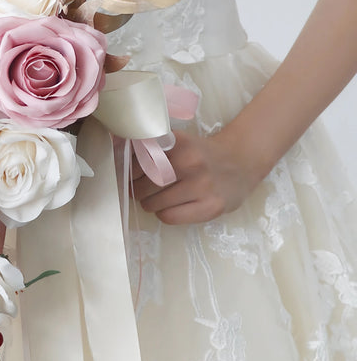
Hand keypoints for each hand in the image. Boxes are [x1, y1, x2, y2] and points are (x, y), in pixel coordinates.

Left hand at [130, 129, 261, 224]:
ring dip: (149, 203)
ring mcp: (202, 186)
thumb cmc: (201, 154)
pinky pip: (169, 217)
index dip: (129, 169)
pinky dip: (163, 214)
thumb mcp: (178, 143)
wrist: (242, 162)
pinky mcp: (210, 207)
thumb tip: (117, 151)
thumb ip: (151, 147)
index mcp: (178, 143)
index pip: (138, 160)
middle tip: (141, 189)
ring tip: (157, 198)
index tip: (129, 173)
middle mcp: (190, 163)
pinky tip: (171, 207)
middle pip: (142, 185)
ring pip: (153, 203)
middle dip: (137, 189)